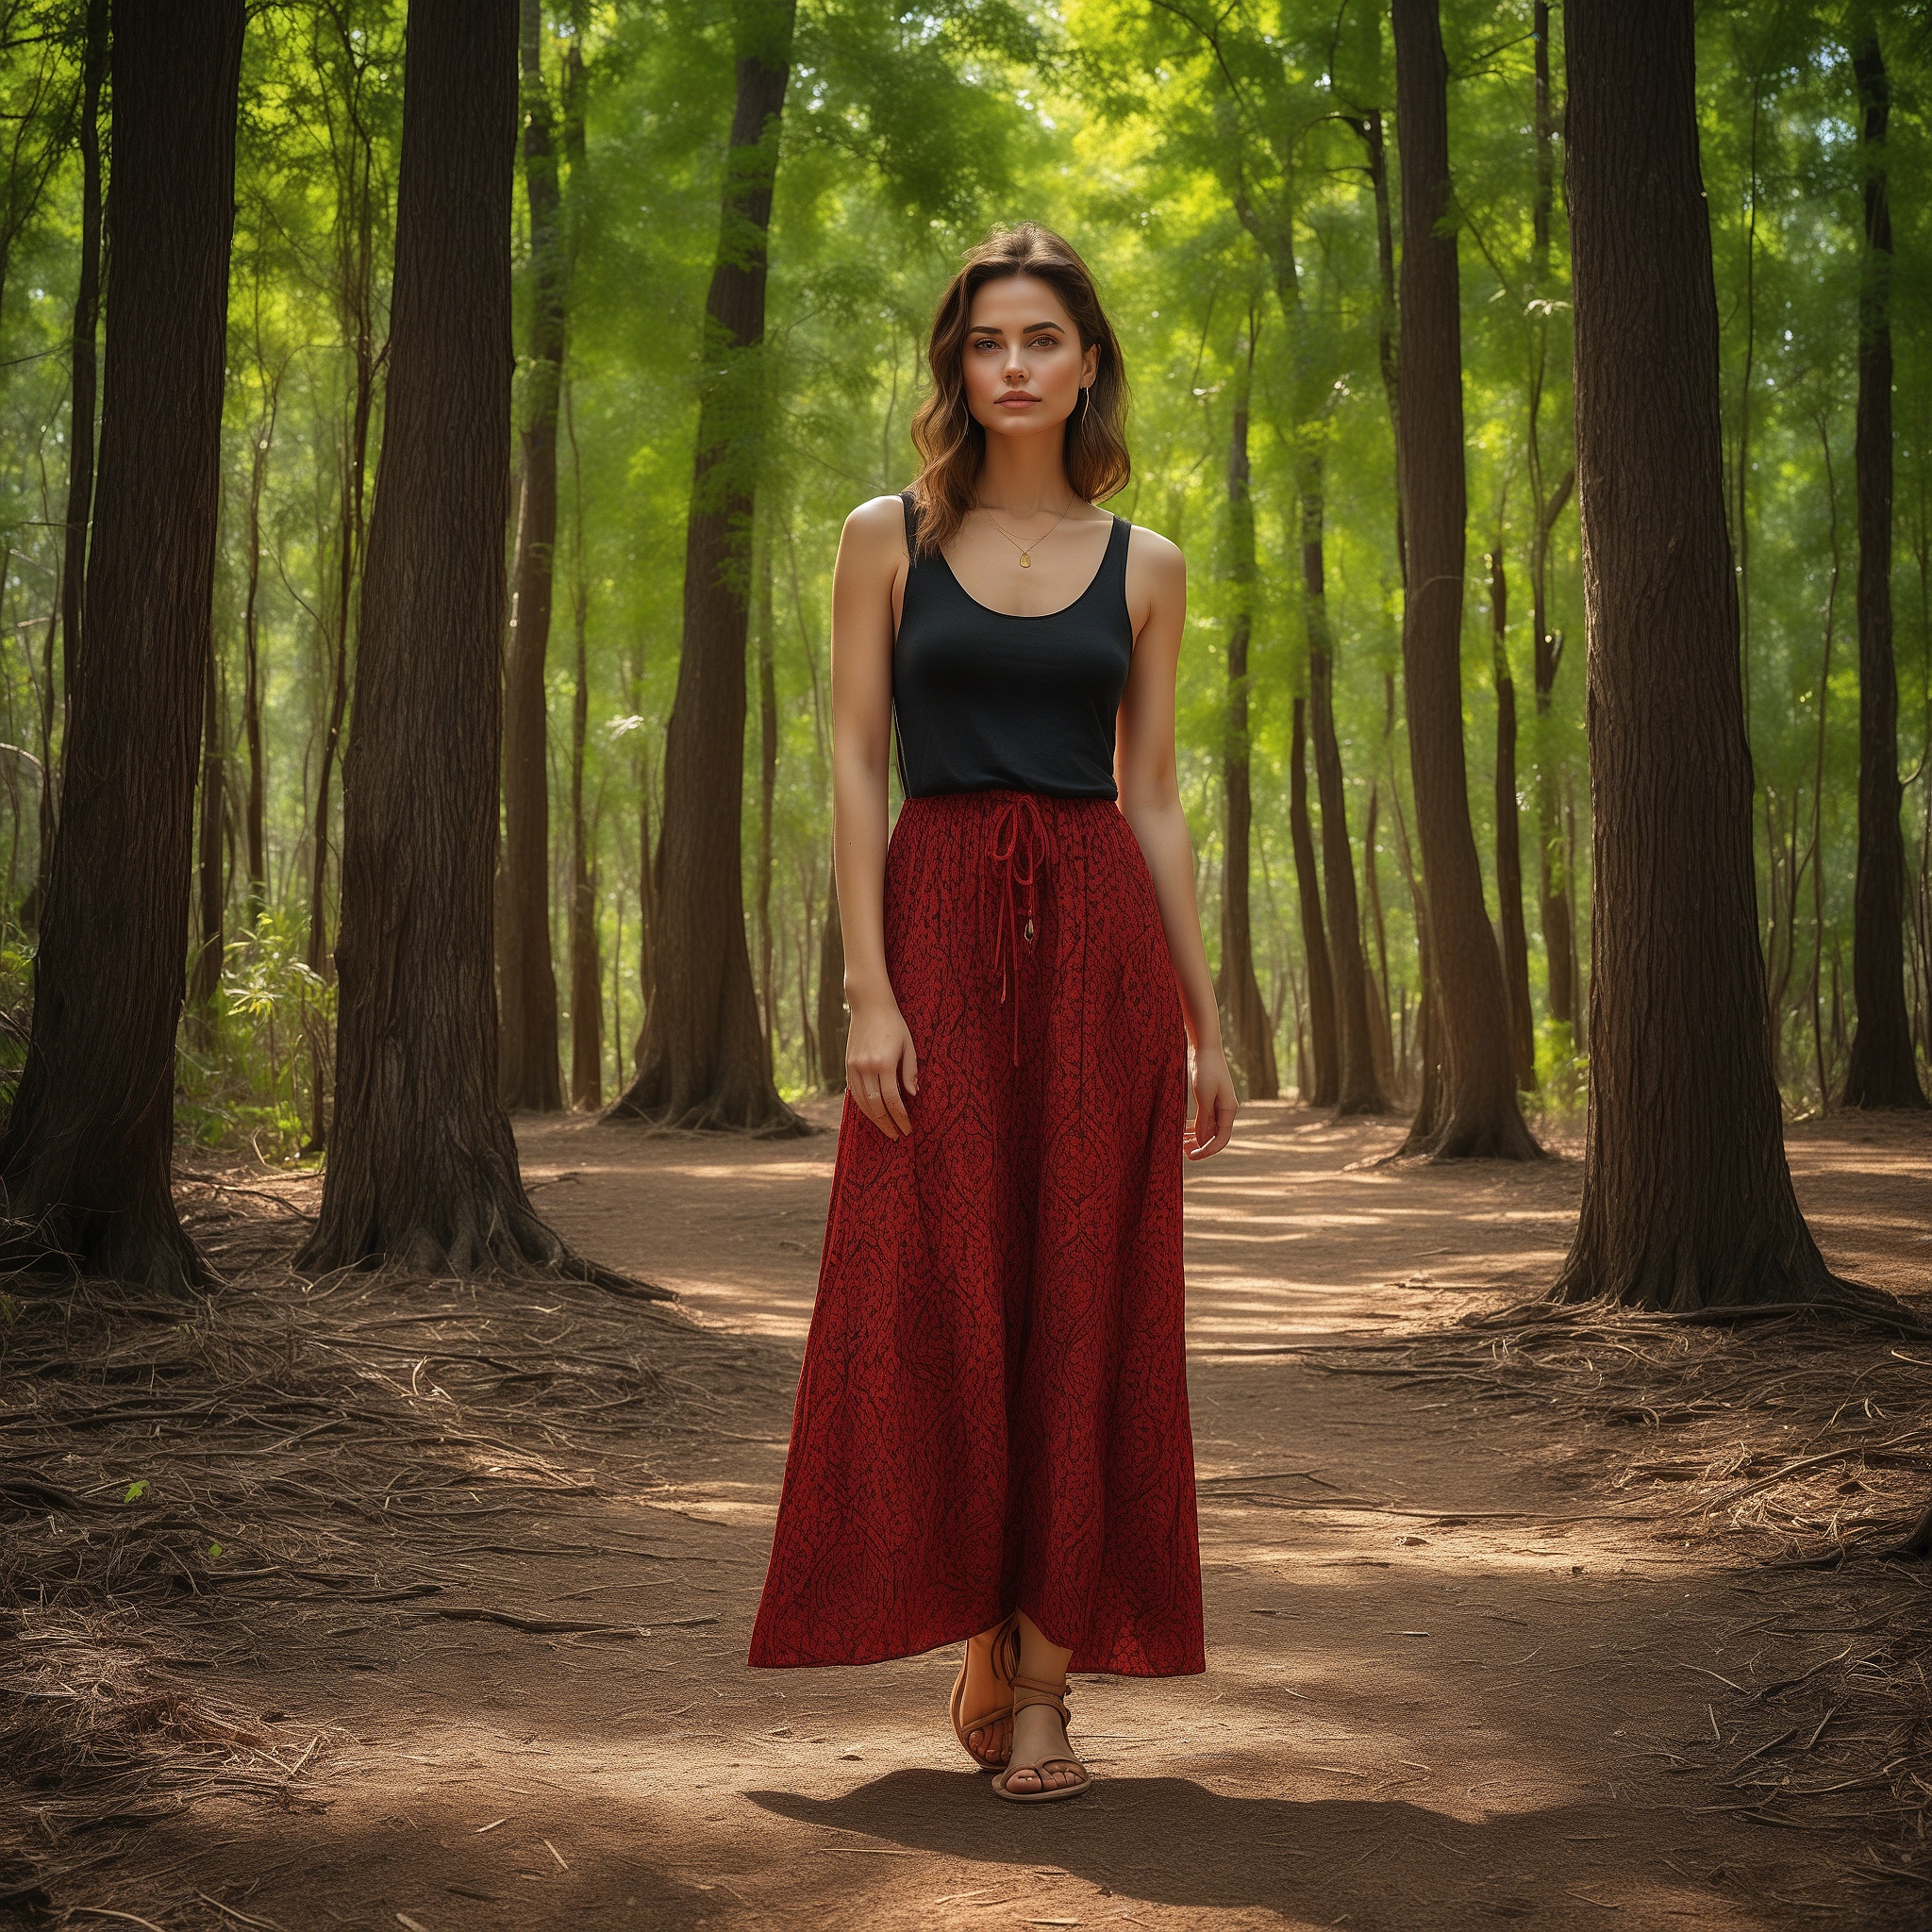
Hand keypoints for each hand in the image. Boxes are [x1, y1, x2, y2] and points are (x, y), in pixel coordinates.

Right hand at [845, 995, 918, 1138]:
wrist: (869, 1005)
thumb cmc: (895, 1024)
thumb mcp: (909, 1046)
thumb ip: (910, 1071)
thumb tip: (913, 1095)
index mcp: (884, 1063)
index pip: (892, 1100)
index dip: (900, 1118)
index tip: (907, 1129)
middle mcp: (866, 1067)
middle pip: (876, 1106)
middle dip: (887, 1124)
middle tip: (897, 1135)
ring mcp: (854, 1067)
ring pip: (862, 1102)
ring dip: (874, 1119)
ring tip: (886, 1128)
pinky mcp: (848, 1065)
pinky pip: (854, 1092)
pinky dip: (863, 1106)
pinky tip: (872, 1113)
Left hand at [1185, 1043, 1236, 1159]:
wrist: (1205, 1047)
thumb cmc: (1207, 1070)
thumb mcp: (1204, 1097)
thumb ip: (1204, 1120)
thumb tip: (1202, 1141)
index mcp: (1229, 1110)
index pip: (1221, 1139)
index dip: (1207, 1151)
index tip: (1191, 1156)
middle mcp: (1225, 1110)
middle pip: (1214, 1136)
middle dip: (1199, 1146)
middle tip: (1183, 1152)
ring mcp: (1217, 1104)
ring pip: (1207, 1128)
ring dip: (1195, 1137)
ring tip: (1180, 1142)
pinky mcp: (1208, 1098)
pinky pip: (1203, 1118)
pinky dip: (1193, 1126)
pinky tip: (1182, 1130)